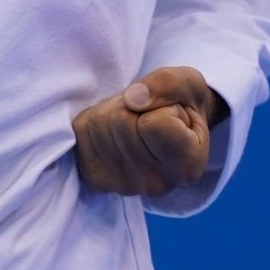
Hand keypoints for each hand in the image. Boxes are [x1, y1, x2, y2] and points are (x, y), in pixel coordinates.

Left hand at [71, 66, 226, 197]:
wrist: (173, 128)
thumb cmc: (183, 104)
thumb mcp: (189, 83)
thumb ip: (167, 84)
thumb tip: (130, 100)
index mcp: (187, 165)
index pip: (152, 124)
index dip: (159, 105)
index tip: (172, 113)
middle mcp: (156, 185)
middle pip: (120, 121)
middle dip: (131, 105)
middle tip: (149, 113)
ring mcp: (123, 186)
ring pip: (98, 124)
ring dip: (112, 109)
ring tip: (134, 120)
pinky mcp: (97, 179)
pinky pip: (80, 131)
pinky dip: (93, 119)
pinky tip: (115, 130)